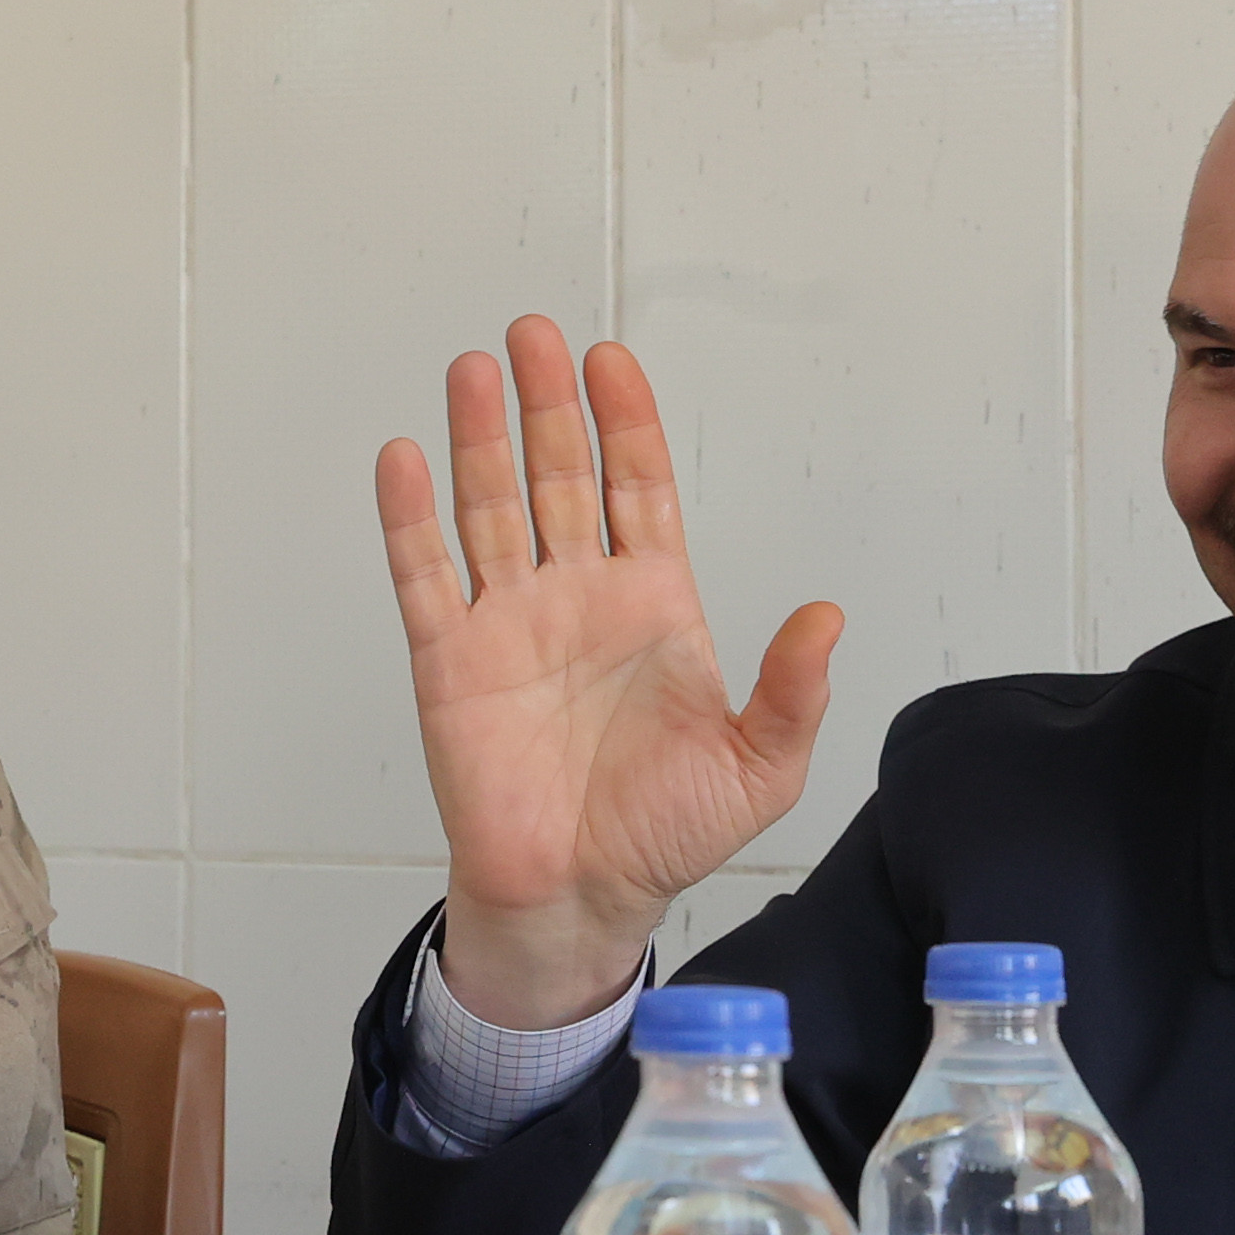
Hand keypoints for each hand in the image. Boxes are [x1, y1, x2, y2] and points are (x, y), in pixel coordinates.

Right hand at [376, 319, 844, 1033]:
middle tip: (533, 335)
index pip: (637, 487)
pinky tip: (406, 460)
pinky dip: (411, 519)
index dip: (625, 423)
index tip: (611, 361)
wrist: (579, 900)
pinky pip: (426, 578)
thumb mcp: (760, 768)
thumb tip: (828, 618)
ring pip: (489, 507)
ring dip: (480, 438)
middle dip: (546, 404)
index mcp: (652, 604)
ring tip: (474, 370)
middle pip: (556, 475)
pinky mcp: (450, 662)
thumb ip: (793, 691)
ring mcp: (509, 622)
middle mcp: (576, 596)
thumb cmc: (665, 833)